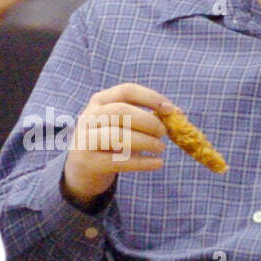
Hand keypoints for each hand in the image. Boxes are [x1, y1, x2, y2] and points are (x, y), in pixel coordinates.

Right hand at [61, 84, 174, 208]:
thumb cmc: (110, 142)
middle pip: (121, 111)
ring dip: (146, 141)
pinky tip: (158, 163)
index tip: (170, 110)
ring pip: (118, 136)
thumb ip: (148, 117)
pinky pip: (119, 161)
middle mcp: (89, 116)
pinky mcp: (88, 162)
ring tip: (161, 148)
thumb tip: (179, 114)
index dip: (151, 98)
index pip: (127, 91)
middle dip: (148, 121)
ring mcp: (86, 139)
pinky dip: (143, 162)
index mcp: (100, 101)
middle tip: (164, 133)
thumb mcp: (124, 125)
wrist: (81, 169)